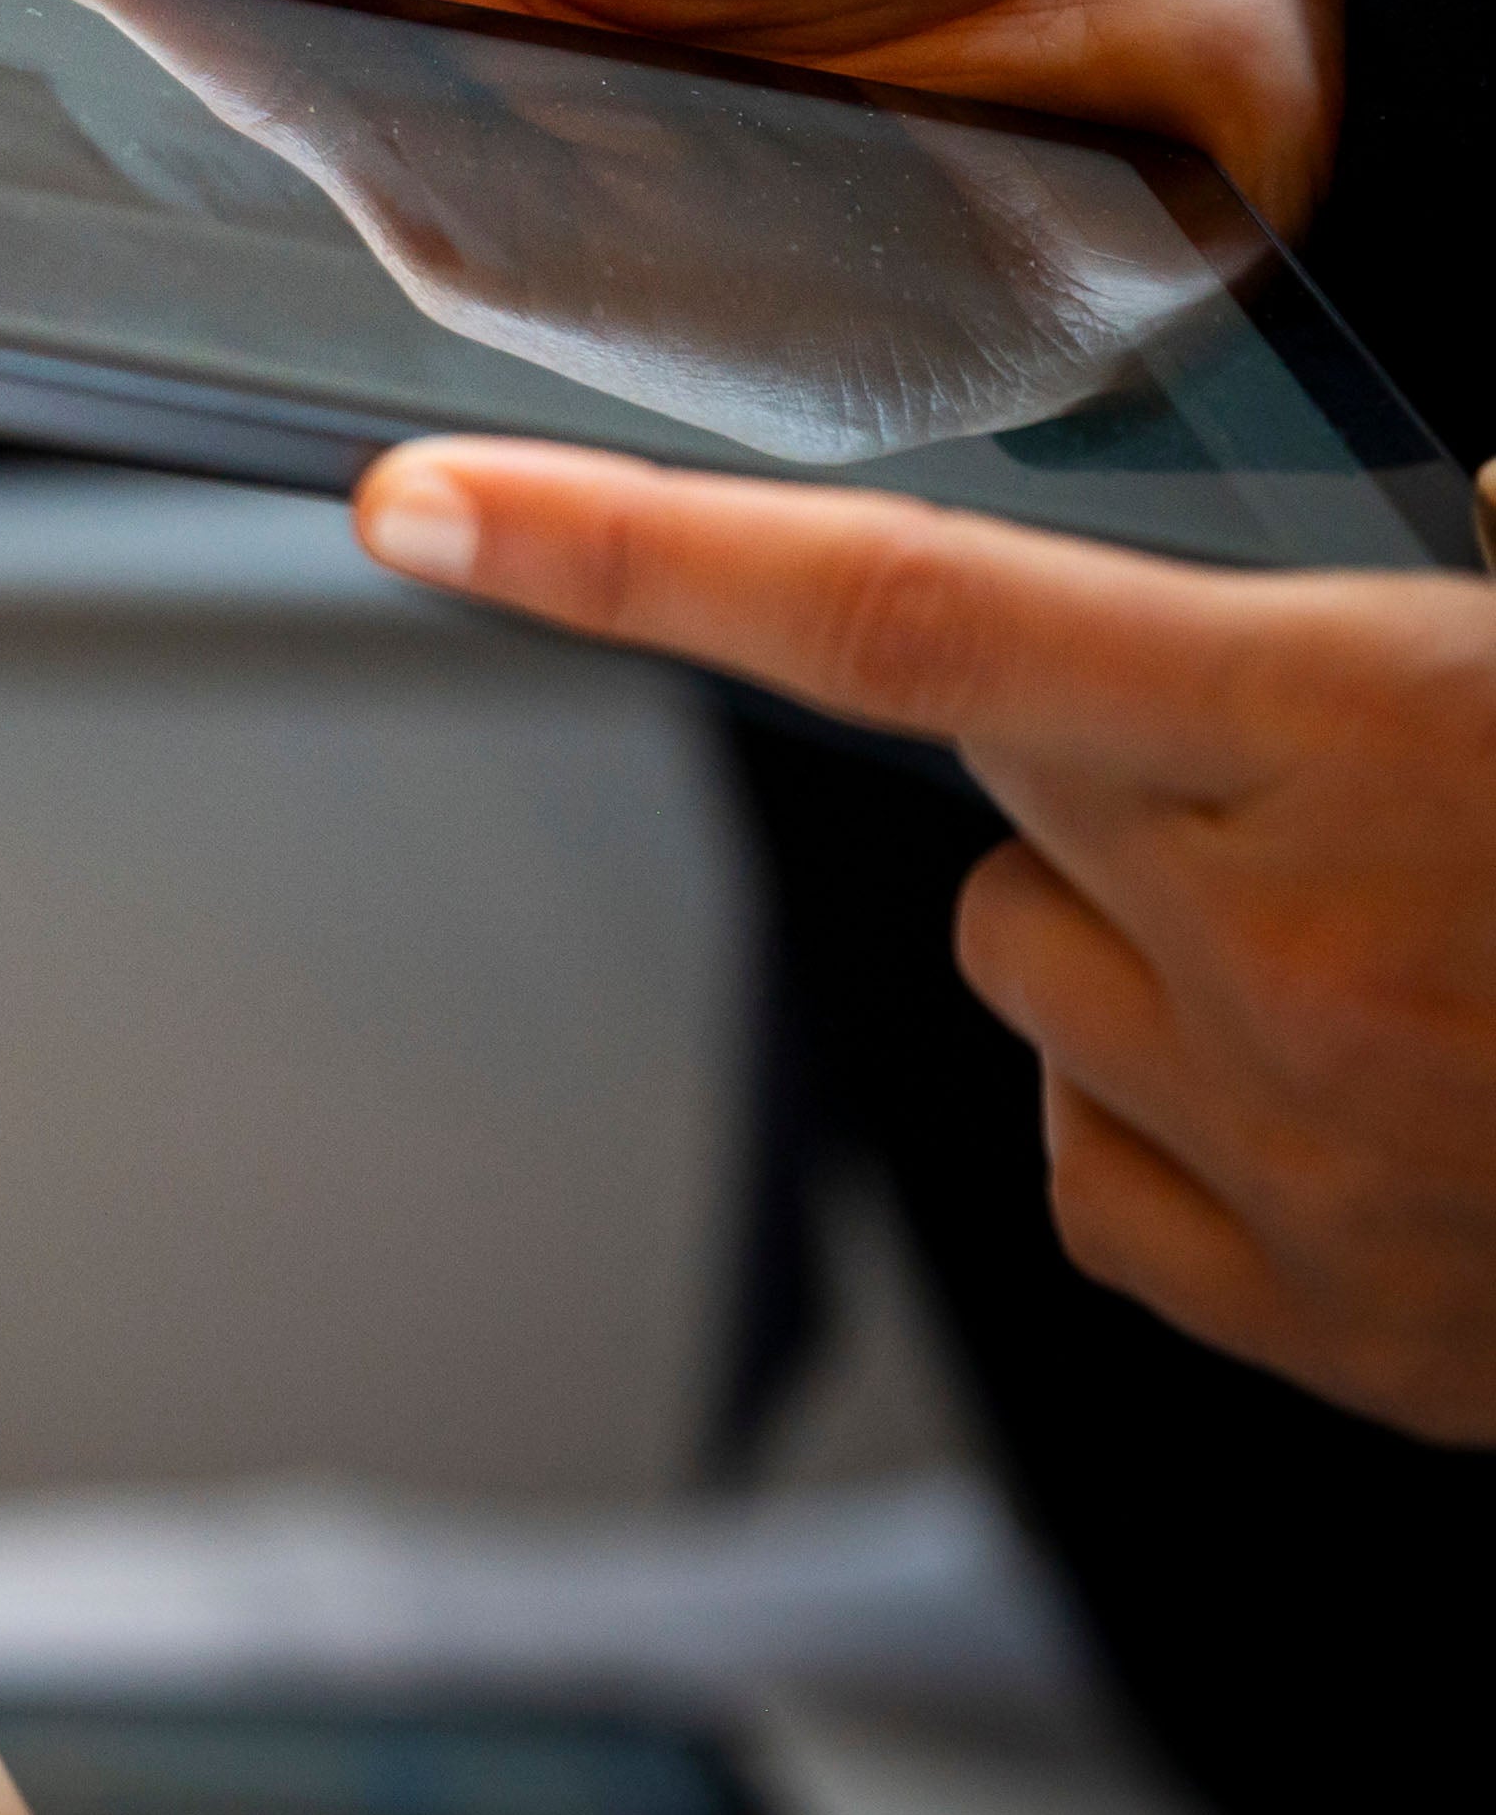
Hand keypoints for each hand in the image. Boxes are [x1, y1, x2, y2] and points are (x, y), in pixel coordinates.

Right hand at [28, 0, 1349, 226]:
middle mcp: (478, 83)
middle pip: (224, 134)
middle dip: (99, 115)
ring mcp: (567, 223)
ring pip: (344, 264)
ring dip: (276, 216)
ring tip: (188, 142)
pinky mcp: (666, 351)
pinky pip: (514, 365)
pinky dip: (459, 331)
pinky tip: (387, 278)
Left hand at [355, 436, 1495, 1442]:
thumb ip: (1445, 567)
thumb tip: (1428, 498)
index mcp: (1341, 727)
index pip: (898, 612)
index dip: (627, 556)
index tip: (421, 506)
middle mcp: (1271, 944)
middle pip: (982, 795)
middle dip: (1107, 757)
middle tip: (1325, 781)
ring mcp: (1286, 1145)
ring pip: (1019, 972)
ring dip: (1140, 937)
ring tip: (1387, 938)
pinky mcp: (1323, 1316)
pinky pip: (1095, 1172)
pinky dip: (1178, 1119)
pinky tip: (1358, 1092)